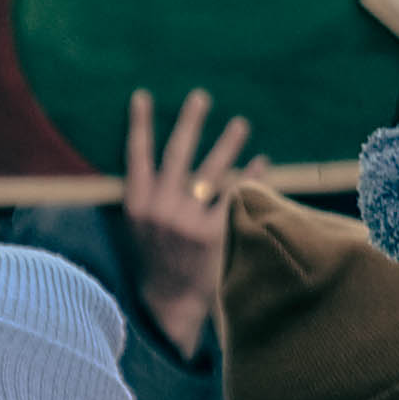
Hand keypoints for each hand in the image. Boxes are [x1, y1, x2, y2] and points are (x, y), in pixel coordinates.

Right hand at [124, 86, 260, 357]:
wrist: (169, 304)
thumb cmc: (156, 259)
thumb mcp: (139, 228)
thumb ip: (146, 196)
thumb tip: (152, 155)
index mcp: (137, 205)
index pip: (137, 156)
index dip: (140, 124)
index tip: (144, 95)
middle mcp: (160, 210)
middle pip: (178, 155)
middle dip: (191, 123)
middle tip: (203, 96)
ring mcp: (187, 223)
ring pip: (211, 173)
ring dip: (228, 144)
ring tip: (241, 124)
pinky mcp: (214, 236)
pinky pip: (235, 198)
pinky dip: (250, 179)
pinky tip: (261, 163)